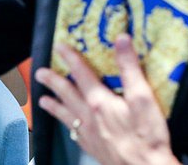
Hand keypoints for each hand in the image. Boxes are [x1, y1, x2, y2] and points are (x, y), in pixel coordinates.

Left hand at [35, 35, 178, 164]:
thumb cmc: (147, 136)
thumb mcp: (143, 97)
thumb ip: (130, 68)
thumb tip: (121, 39)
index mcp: (99, 101)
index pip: (80, 73)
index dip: (70, 58)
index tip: (59, 47)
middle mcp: (88, 117)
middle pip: (66, 94)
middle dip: (52, 82)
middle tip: (40, 73)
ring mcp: (89, 135)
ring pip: (65, 116)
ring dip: (53, 106)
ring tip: (43, 100)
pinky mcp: (93, 149)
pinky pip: (73, 134)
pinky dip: (67, 126)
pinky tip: (68, 127)